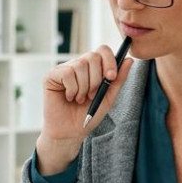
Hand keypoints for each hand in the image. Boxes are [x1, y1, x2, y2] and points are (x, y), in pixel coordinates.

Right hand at [35, 46, 132, 173]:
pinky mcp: (52, 75)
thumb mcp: (108, 97)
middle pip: (93, 56)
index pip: (102, 50)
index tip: (111, 77)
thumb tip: (129, 59)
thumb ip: (118, 79)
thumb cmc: (88, 115)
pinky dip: (72, 89)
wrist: (71, 132)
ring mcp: (64, 69)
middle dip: (96, 79)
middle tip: (92, 95)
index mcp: (92, 68)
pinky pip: (67, 73)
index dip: (109, 61)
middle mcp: (78, 65)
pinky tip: (69, 97)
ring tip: (80, 99)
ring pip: (80, 65)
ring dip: (84, 87)